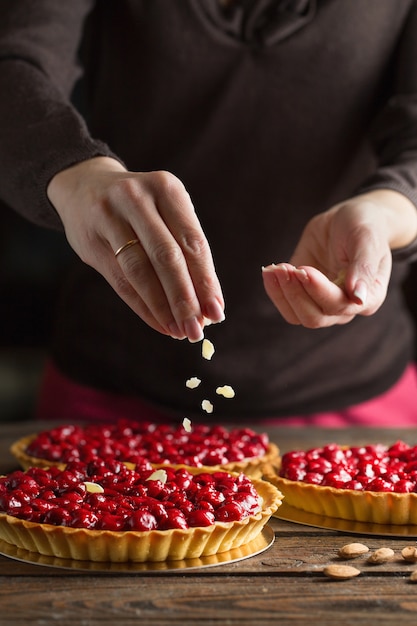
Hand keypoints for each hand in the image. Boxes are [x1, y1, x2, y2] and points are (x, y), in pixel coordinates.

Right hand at [47, 157, 224, 341]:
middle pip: (166, 257)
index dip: (206, 281)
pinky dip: (143, 307)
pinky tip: (159, 323)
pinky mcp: (90, 240)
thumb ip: (186, 251)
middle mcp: (137, 198)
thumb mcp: (166, 212)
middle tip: (197, 330)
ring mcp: (109, 217)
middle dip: (185, 299)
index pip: (192, 242)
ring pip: (140, 271)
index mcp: (166, 188)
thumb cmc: (142, 209)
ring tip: (179, 331)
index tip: (217, 313)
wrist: (84, 187)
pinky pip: (120, 281)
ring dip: (163, 308)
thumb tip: (208, 306)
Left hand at [262, 190, 416, 327]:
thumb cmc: (365, 226)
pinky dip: (274, 291)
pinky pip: (286, 304)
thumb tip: (358, 297)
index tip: (304, 269)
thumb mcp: (367, 239)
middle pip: (315, 318)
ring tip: (275, 268)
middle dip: (296, 294)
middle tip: (285, 268)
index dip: (319, 290)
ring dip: (283, 294)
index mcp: (368, 298)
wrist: (349, 218)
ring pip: (297, 316)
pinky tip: (271, 271)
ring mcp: (322, 302)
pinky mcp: (303, 293)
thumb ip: (364, 267)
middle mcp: (345, 306)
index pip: (339, 306)